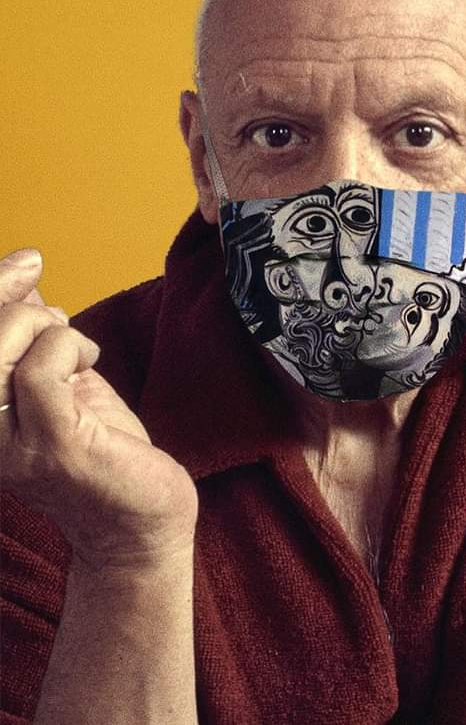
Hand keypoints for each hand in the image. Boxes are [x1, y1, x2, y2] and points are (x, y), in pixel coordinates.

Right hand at [0, 249, 197, 568]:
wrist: (138, 519)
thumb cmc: (99, 445)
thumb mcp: (56, 377)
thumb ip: (30, 334)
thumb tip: (23, 273)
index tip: (29, 260)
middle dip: (14, 303)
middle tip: (57, 317)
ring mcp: (6, 445)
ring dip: (41, 326)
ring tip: (73, 344)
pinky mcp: (51, 447)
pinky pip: (39, 369)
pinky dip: (68, 346)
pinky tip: (88, 361)